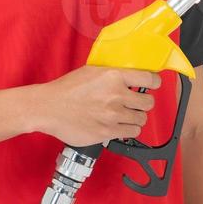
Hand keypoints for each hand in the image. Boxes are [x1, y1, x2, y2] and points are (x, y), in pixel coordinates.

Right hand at [28, 65, 161, 146]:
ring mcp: (113, 115)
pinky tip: (118, 125)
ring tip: (123, 115)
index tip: (152, 85)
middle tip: (134, 103)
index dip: (154, 83)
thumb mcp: (92, 71)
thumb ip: (114, 75)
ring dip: (134, 118)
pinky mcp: (108, 132)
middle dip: (142, 103)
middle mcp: (116, 95)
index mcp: (113, 76)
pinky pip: (132, 132)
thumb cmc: (67, 89)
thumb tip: (132, 77)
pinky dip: (127, 130)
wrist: (48, 108)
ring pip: (141, 119)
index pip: (150, 79)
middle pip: (148, 102)